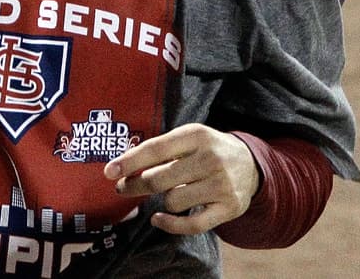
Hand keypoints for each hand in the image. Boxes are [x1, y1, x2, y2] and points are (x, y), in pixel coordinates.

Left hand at [104, 124, 259, 234]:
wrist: (250, 164)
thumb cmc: (208, 150)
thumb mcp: (189, 139)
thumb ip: (160, 150)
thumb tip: (122, 166)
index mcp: (197, 134)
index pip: (156, 149)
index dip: (129, 161)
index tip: (109, 172)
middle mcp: (210, 158)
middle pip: (159, 179)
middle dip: (136, 186)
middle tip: (123, 189)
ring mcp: (221, 184)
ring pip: (173, 201)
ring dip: (162, 201)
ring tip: (166, 193)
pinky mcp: (228, 207)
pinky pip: (191, 225)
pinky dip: (170, 225)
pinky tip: (159, 219)